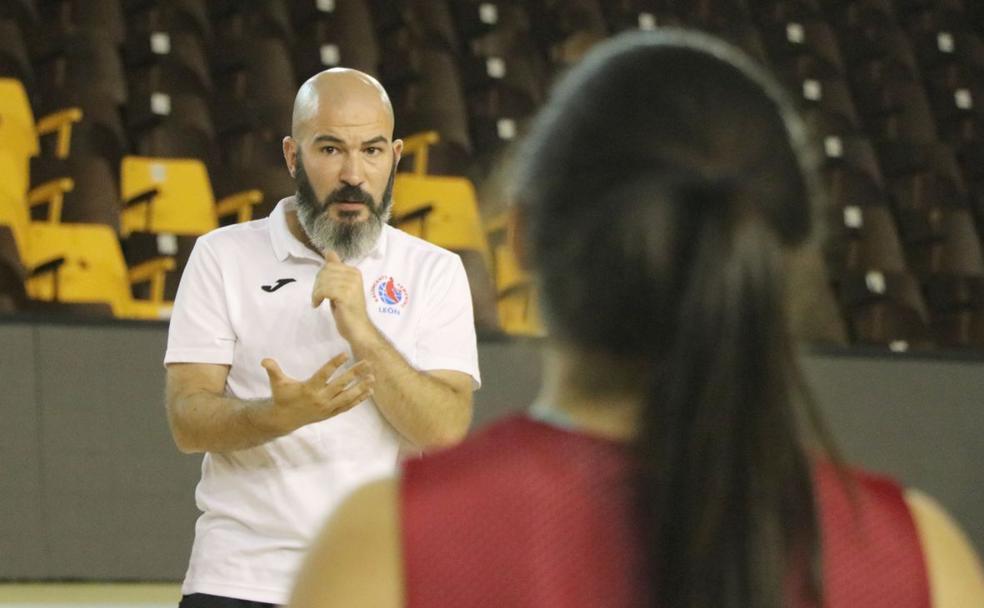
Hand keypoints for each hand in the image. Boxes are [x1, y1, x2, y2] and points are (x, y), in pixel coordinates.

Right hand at [256, 353, 373, 434]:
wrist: (284, 419)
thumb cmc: (282, 397)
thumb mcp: (277, 383)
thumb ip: (273, 370)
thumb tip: (264, 360)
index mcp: (309, 389)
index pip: (324, 374)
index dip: (334, 364)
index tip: (345, 354)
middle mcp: (320, 399)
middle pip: (340, 384)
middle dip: (354, 373)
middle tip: (367, 363)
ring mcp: (327, 407)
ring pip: (347, 396)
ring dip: (361, 387)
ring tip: (372, 377)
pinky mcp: (331, 413)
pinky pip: (347, 406)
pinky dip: (359, 399)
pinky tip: (369, 391)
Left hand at [312, 251, 373, 343]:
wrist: (358, 329)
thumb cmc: (348, 310)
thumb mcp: (340, 287)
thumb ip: (335, 269)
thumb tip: (328, 251)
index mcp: (354, 271)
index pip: (329, 265)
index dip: (321, 277)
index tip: (322, 289)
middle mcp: (354, 275)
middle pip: (325, 271)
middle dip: (317, 285)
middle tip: (318, 297)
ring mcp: (351, 284)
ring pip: (323, 281)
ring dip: (316, 292)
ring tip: (318, 301)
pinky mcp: (346, 294)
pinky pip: (324, 290)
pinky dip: (317, 297)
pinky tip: (318, 305)